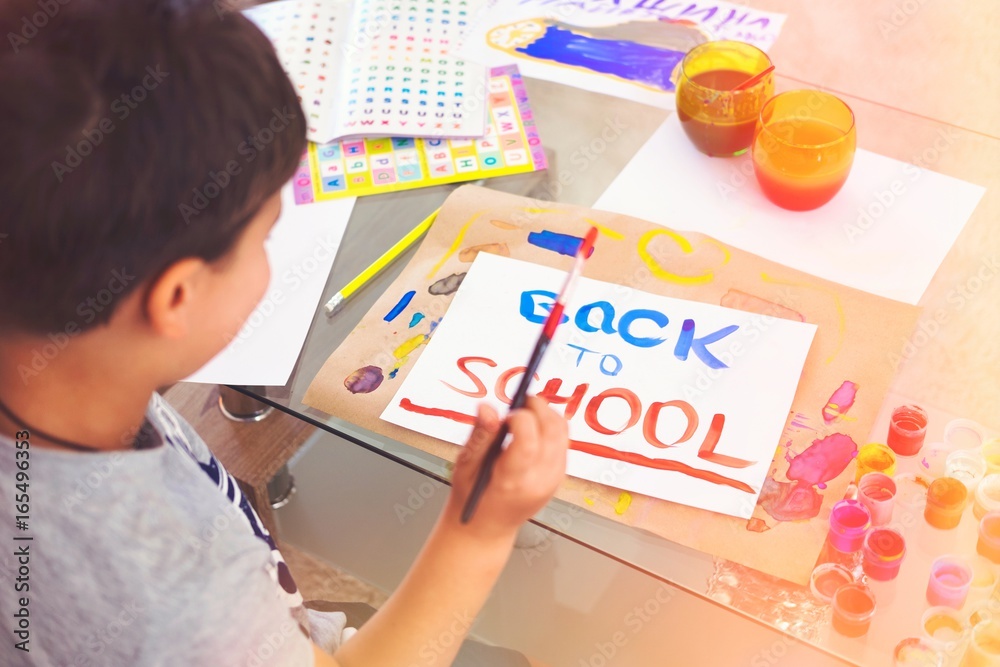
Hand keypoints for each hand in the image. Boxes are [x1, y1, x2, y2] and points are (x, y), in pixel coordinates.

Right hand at [446, 397, 568, 541]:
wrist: (488, 527)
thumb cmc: (474, 497)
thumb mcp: (467, 465)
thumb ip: (480, 436)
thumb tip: (488, 408)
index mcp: (512, 480)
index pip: (528, 438)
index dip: (519, 416)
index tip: (505, 415)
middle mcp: (539, 481)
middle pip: (553, 429)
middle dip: (537, 407)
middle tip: (518, 403)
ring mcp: (553, 480)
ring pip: (562, 432)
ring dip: (546, 415)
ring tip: (523, 417)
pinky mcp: (559, 477)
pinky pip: (563, 442)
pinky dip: (550, 429)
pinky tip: (531, 432)